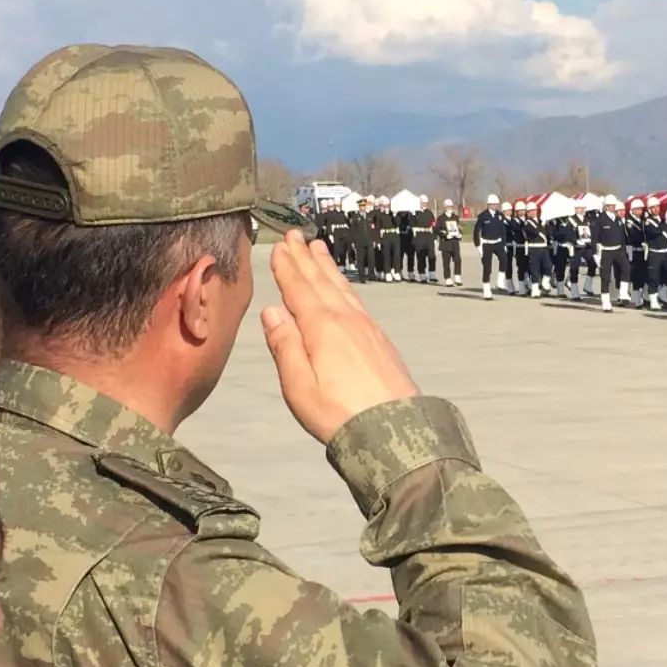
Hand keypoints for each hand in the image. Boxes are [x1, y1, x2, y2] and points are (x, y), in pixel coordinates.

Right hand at [261, 232, 419, 443]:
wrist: (395, 430)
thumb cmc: (340, 414)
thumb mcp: (299, 386)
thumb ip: (285, 346)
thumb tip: (272, 311)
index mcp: (322, 329)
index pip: (299, 291)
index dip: (288, 269)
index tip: (279, 248)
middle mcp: (347, 320)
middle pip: (322, 282)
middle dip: (306, 259)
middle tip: (296, 235)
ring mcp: (368, 329)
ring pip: (342, 289)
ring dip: (327, 268)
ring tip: (319, 249)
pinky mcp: (381, 341)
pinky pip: (357, 301)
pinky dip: (346, 287)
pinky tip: (344, 289)